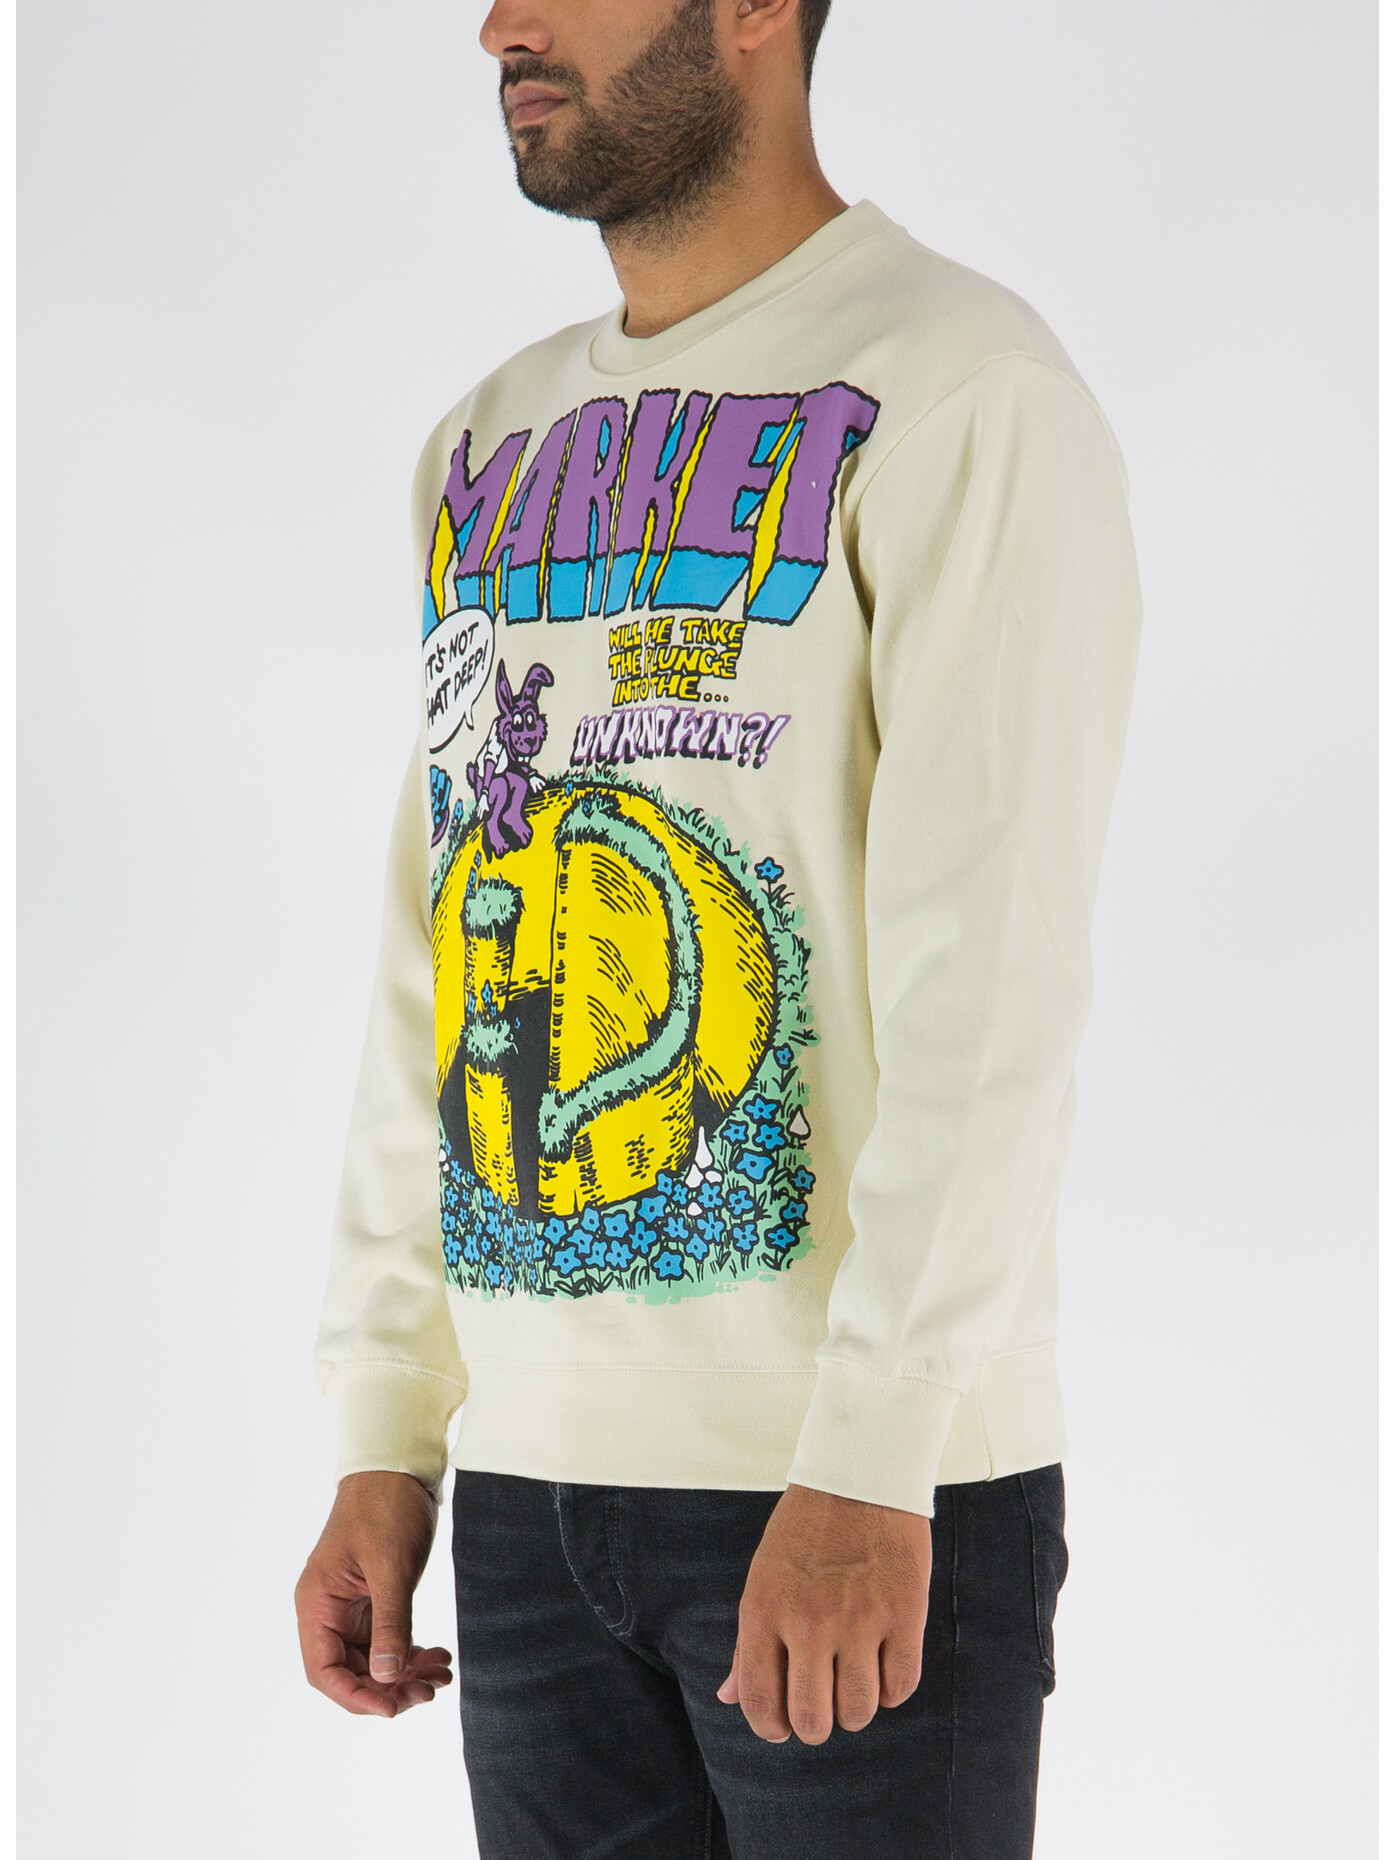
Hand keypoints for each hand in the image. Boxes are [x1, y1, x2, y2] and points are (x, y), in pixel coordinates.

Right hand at [295, 1470, 454, 1718]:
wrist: (399, 1467)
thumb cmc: (386, 1507)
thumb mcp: (391, 1566)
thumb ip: (390, 1622)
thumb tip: (387, 1677)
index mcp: (317, 1604)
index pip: (324, 1671)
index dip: (355, 1697)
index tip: (392, 1708)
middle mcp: (328, 1611)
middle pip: (351, 1672)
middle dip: (389, 1688)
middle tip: (429, 1692)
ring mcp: (351, 1608)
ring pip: (374, 1661)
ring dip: (405, 1674)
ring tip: (441, 1676)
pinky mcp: (374, 1601)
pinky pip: (388, 1641)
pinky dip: (412, 1653)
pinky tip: (439, 1658)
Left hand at [717, 1482, 930, 1744]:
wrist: (860, 1474)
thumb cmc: (805, 1530)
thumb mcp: (763, 1579)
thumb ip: (747, 1644)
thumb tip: (727, 1698)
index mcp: (763, 1611)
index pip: (760, 1705)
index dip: (773, 1729)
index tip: (785, 1725)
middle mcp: (808, 1621)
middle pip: (812, 1721)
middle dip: (817, 1724)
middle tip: (824, 1703)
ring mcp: (859, 1619)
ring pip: (859, 1711)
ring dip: (857, 1706)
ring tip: (855, 1677)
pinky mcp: (905, 1613)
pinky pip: (900, 1687)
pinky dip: (892, 1686)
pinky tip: (884, 1660)